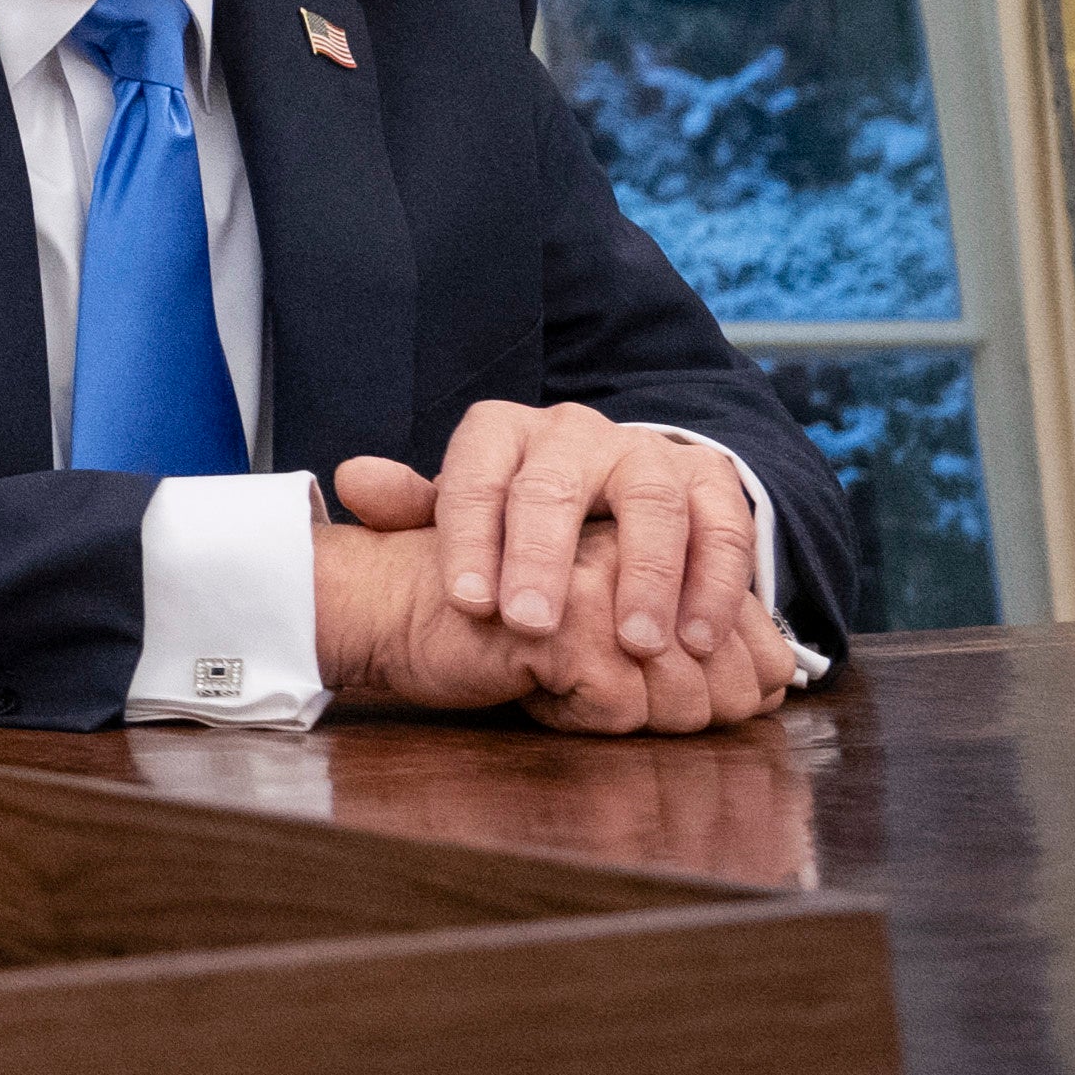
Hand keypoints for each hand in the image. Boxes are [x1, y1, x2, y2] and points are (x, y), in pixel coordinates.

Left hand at [327, 407, 801, 736]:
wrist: (611, 491)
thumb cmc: (519, 517)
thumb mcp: (464, 511)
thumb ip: (410, 506)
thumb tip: (351, 480)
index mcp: (504, 434)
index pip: (476, 472)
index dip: (469, 537)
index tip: (467, 603)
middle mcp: (575, 432)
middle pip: (556, 484)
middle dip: (542, 556)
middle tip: (532, 623)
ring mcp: (647, 451)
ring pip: (650, 500)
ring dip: (646, 574)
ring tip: (637, 642)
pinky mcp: (709, 480)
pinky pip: (722, 524)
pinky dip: (715, 582)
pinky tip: (696, 637)